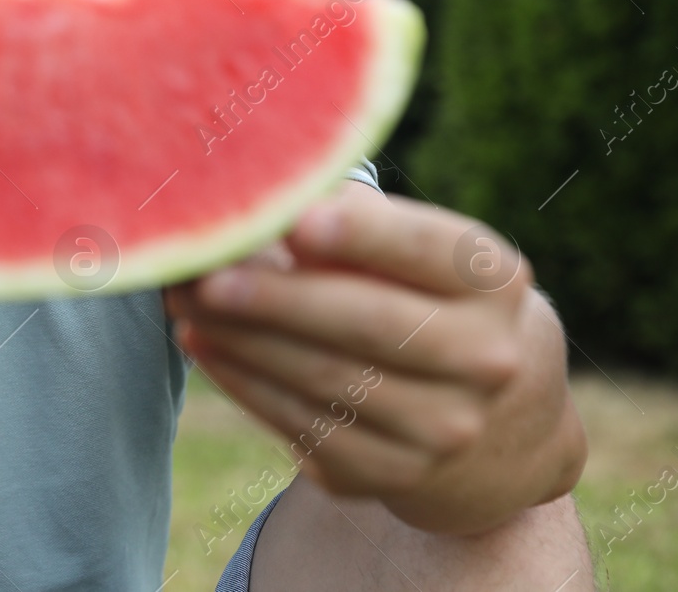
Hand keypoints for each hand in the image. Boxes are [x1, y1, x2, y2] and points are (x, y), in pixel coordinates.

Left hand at [164, 183, 584, 533]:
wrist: (491, 417)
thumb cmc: (422, 297)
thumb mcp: (416, 253)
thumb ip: (352, 223)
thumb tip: (267, 204)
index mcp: (494, 283)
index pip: (428, 251)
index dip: (364, 235)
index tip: (297, 219)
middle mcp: (486, 359)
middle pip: (369, 324)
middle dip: (275, 298)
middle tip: (203, 275)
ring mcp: (444, 427)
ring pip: (326, 379)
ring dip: (242, 339)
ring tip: (182, 301)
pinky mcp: (392, 473)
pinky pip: (305, 426)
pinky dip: (244, 382)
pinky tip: (202, 344)